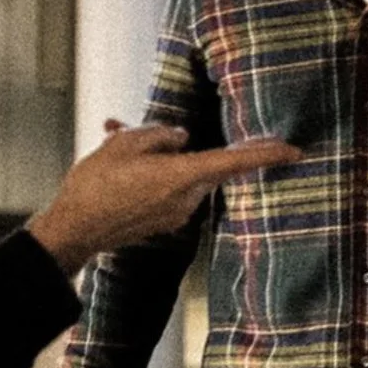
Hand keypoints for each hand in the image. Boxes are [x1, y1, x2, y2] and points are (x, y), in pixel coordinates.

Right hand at [26, 121, 300, 272]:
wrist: (72, 232)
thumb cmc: (94, 186)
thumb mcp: (123, 144)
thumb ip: (159, 135)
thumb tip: (180, 137)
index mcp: (182, 176)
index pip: (234, 161)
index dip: (266, 154)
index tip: (294, 150)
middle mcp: (187, 198)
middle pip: (200, 162)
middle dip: (178, 147)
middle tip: (139, 135)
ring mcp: (176, 214)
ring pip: (180, 174)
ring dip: (158, 161)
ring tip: (117, 147)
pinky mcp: (163, 222)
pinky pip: (166, 190)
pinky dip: (150, 177)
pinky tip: (120, 170)